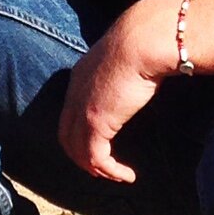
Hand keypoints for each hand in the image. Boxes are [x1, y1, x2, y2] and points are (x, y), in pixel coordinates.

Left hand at [58, 0, 181, 183]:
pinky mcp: (95, 123)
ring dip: (96, 168)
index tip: (99, 143)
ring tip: (116, 176)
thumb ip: (126, 70)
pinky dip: (109, 171)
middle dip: (82, 155)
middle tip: (102, 168)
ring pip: (78, 151)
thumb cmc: (146, 41)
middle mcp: (75, 93)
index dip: (81, 132)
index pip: (71, 111)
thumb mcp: (128, 56)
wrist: (144, 38)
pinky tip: (126, 175)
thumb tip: (143, 76)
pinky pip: (95, 158)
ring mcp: (82, 108)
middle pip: (67, 135)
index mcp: (81, 75)